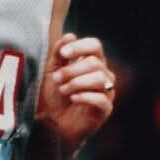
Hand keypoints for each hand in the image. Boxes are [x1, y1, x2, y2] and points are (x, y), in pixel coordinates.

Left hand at [39, 32, 114, 148]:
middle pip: (95, 63)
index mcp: (92, 63)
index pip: (95, 46)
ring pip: (100, 79)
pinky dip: (85, 96)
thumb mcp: (52, 72)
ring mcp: (107, 92)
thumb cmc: (54, 97)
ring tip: (63, 90)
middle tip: (56, 79)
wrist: (53, 125)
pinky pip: (101, 98)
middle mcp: (103, 75)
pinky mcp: (105, 109)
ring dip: (77, 83)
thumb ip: (60, 54)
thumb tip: (70, 35)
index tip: (64, 54)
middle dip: (72, 70)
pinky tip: (73, 98)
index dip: (80, 47)